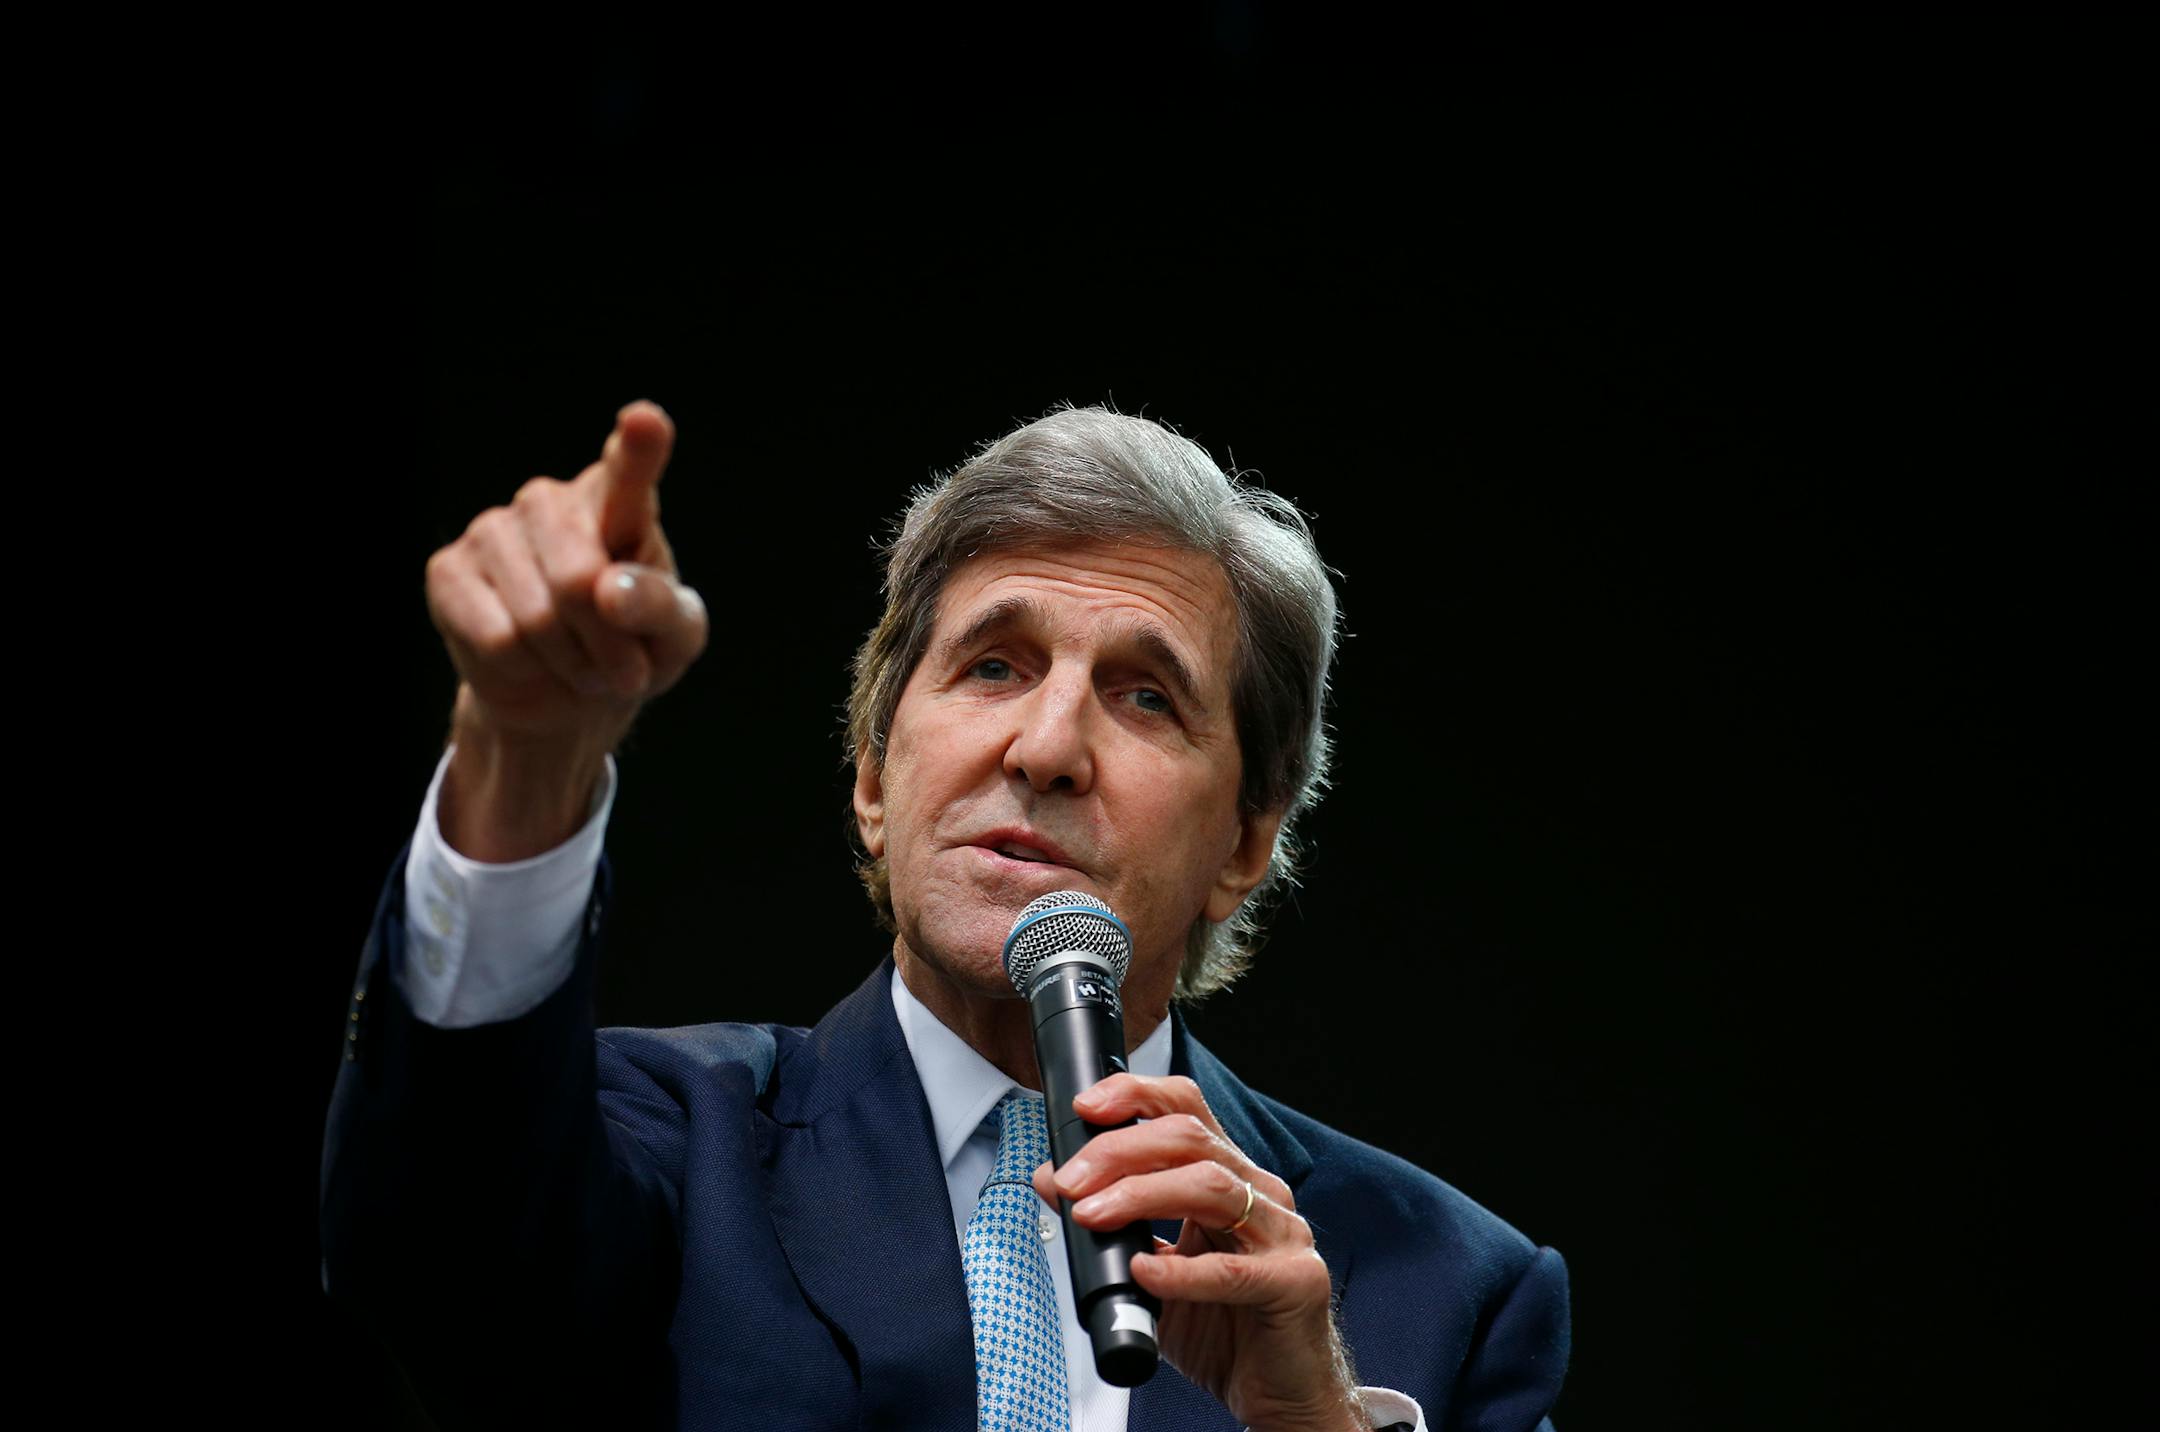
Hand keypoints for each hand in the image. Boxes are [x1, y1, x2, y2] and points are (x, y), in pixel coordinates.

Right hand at [424, 400, 708, 858]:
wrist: (567, 695)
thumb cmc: (634, 649)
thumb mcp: (675, 638)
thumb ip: (660, 608)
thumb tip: (609, 592)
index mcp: (619, 501)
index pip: (629, 466)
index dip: (638, 447)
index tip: (644, 421)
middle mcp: (550, 500)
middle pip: (579, 581)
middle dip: (607, 645)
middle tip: (622, 668)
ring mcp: (492, 529)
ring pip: (537, 620)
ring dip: (569, 662)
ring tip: (576, 660)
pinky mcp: (448, 570)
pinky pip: (497, 640)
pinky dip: (523, 669)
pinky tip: (527, 659)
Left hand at [1031, 1074, 1365, 1431]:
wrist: (1280, 1391)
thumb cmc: (1224, 1326)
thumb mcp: (1153, 1267)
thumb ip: (1110, 1224)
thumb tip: (1050, 1180)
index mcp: (1230, 1178)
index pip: (1186, 1109)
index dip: (1136, 1095)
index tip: (1086, 1107)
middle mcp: (1260, 1193)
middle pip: (1191, 1139)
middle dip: (1120, 1150)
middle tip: (1071, 1179)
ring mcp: (1283, 1235)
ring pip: (1211, 1187)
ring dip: (1140, 1195)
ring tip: (1092, 1216)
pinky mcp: (1295, 1283)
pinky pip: (1232, 1272)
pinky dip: (1181, 1271)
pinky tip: (1145, 1272)